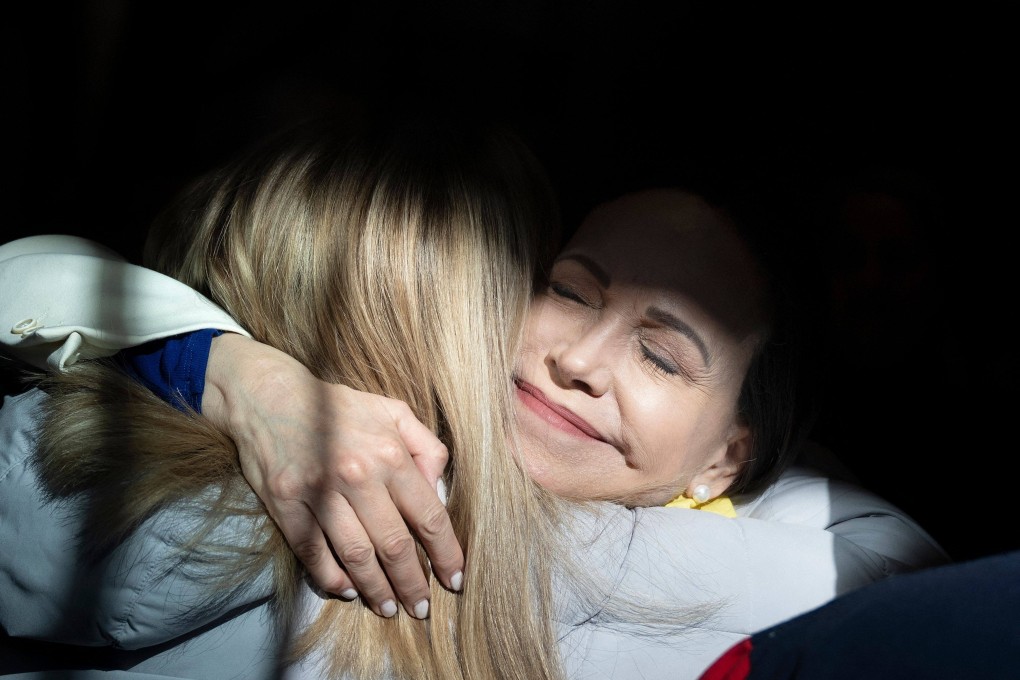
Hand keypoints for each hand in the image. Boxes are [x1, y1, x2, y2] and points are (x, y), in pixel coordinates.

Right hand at [201, 333, 462, 618]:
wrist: (269, 396)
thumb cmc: (337, 406)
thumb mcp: (393, 411)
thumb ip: (426, 446)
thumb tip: (440, 488)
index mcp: (390, 454)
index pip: (429, 516)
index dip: (446, 554)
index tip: (455, 580)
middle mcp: (357, 475)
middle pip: (395, 546)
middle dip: (413, 584)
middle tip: (421, 608)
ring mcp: (319, 492)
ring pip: (356, 556)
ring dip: (376, 590)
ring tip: (389, 608)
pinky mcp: (286, 504)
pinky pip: (314, 552)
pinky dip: (333, 577)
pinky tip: (348, 589)